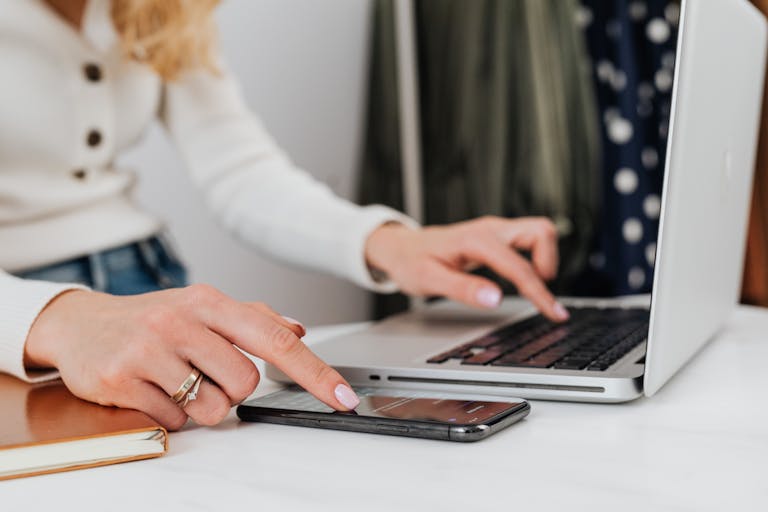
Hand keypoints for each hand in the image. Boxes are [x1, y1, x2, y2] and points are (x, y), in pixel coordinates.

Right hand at [23, 285, 360, 429]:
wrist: (81, 324)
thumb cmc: (153, 317)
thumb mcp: (203, 308)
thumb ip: (254, 318)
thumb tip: (298, 329)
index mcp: (210, 301)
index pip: (275, 339)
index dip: (315, 372)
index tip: (343, 396)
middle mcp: (181, 320)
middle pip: (245, 382)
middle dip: (232, 389)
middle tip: (205, 373)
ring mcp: (149, 350)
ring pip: (212, 407)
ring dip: (202, 405)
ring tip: (178, 381)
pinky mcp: (121, 380)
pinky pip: (173, 420)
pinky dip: (171, 413)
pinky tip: (153, 389)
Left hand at [365, 216, 568, 321]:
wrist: (400, 247)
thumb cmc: (411, 262)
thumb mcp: (430, 280)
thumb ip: (463, 289)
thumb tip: (494, 298)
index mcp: (475, 240)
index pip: (519, 266)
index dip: (539, 292)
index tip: (553, 313)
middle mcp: (490, 229)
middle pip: (541, 231)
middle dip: (551, 263)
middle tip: (542, 293)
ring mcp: (495, 230)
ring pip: (539, 232)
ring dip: (546, 259)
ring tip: (535, 287)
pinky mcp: (497, 236)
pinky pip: (528, 240)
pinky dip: (536, 258)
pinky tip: (527, 281)